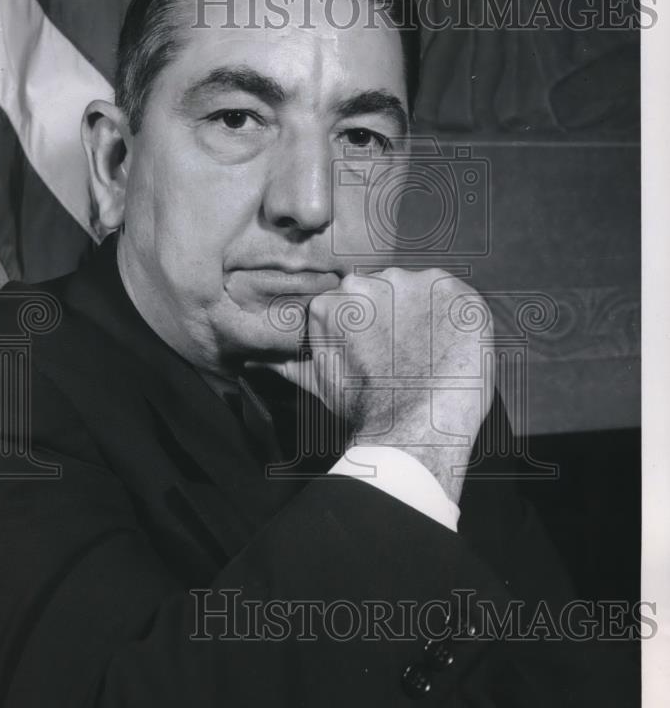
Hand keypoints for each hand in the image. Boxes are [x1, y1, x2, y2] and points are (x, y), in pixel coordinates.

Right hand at [261, 268, 494, 504]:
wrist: (415, 426)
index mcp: (330, 300)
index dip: (370, 326)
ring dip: (424, 314)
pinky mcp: (448, 287)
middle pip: (384, 291)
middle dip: (394, 315)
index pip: (354, 301)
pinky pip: (453, 295)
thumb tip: (253, 360)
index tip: (379, 349)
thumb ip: (287, 361)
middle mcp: (366, 281)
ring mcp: (409, 280)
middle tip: (404, 353)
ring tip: (429, 352)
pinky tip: (449, 344)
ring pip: (417, 290)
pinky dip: (454, 316)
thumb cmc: (365, 409)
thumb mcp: (316, 383)